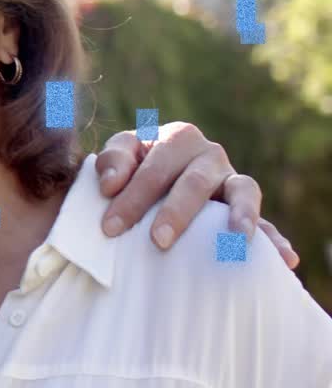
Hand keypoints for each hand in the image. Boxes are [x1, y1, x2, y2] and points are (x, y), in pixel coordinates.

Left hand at [95, 121, 299, 269]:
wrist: (157, 177)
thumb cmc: (134, 166)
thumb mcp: (121, 155)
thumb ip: (112, 161)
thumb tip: (110, 185)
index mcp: (178, 137)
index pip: (154, 169)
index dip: (132, 197)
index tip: (110, 227)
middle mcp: (210, 154)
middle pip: (194, 182)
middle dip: (176, 212)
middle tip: (158, 241)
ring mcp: (232, 179)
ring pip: (242, 191)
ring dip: (239, 215)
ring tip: (236, 239)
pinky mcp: (246, 207)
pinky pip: (265, 221)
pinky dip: (274, 238)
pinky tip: (285, 258)